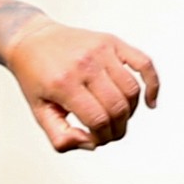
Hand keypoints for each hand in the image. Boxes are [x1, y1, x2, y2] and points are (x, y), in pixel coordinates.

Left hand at [4, 18, 160, 151]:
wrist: (31, 40)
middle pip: (118, 107)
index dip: (102, 137)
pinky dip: (152, 84)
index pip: (98, 120)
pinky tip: (149, 101)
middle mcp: (84, 65)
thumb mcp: (38, 111)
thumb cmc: (35, 76)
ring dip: (130, 111)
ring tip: (118, 117)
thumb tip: (90, 144)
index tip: (97, 139)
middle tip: (109, 133)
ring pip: (132, 90)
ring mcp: (101, 51)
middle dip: (118, 128)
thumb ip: (60, 136)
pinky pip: (144, 63)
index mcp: (63, 84)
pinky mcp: (112, 41)